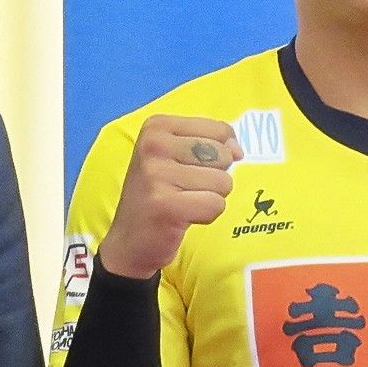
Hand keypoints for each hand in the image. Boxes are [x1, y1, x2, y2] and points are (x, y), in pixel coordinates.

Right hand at [99, 115, 242, 279]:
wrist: (130, 240)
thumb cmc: (159, 194)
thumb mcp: (178, 156)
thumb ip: (213, 144)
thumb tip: (237, 151)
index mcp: (157, 126)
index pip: (220, 131)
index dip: (220, 153)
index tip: (192, 168)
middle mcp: (153, 145)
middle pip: (223, 156)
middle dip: (214, 177)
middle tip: (185, 189)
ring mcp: (156, 174)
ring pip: (223, 182)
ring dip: (210, 198)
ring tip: (183, 202)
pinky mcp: (166, 205)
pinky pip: (216, 205)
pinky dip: (206, 215)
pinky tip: (183, 216)